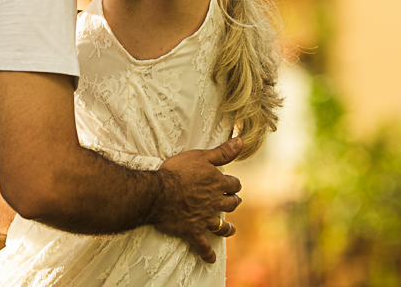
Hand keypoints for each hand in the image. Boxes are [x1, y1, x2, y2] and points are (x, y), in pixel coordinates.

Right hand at [153, 137, 243, 263]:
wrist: (159, 193)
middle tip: (232, 202)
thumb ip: (222, 152)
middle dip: (232, 203)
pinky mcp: (193, 231)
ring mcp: (204, 218)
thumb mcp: (201, 156)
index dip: (234, 184)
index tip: (232, 184)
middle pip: (231, 205)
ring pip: (222, 226)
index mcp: (217, 184)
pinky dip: (207, 253)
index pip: (234, 184)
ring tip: (230, 229)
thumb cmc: (177, 171)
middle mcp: (214, 202)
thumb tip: (241, 141)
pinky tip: (211, 259)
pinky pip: (202, 245)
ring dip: (227, 228)